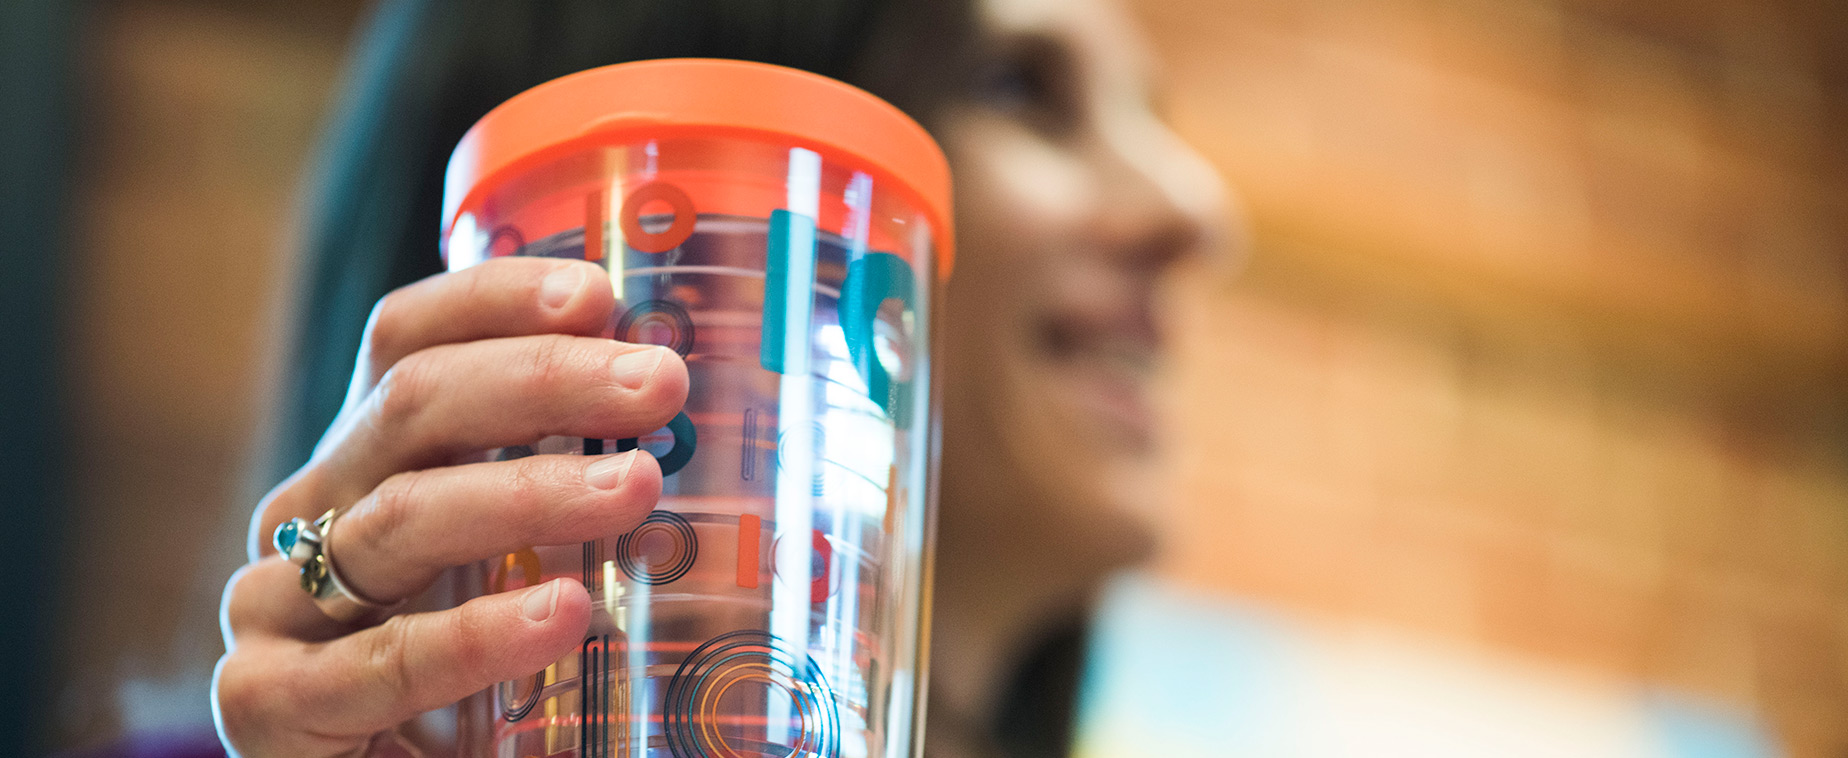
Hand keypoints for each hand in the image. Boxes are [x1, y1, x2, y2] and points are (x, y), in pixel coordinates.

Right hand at [213, 257, 687, 755]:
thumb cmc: (471, 676)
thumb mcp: (520, 562)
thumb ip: (574, 496)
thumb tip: (693, 415)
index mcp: (365, 460)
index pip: (407, 342)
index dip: (495, 301)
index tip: (602, 292)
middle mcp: (309, 513)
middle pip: (411, 406)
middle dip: (545, 380)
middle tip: (659, 381)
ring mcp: (273, 606)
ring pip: (401, 517)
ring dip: (532, 491)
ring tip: (638, 488)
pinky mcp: (266, 703)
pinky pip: (377, 660)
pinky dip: (474, 636)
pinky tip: (561, 614)